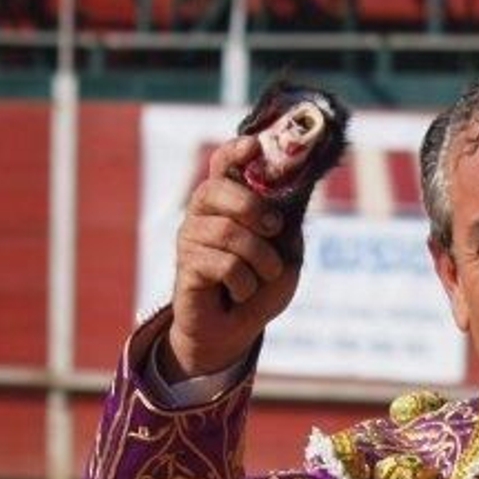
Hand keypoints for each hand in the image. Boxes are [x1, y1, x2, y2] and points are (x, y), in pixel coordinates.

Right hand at [163, 134, 300, 379]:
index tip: (254, 146)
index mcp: (227, 200)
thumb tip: (292, 201)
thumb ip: (287, 227)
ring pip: (229, 233)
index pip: (223, 163)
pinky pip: (225, 266)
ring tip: (262, 277)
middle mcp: (203, 211)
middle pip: (220, 190)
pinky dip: (244, 284)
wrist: (234, 331)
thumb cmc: (259, 287)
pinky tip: (239, 293)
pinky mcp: (186, 266)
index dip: (236, 151)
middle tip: (273, 229)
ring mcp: (190, 237)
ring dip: (259, 260)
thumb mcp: (285, 255)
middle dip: (253, 209)